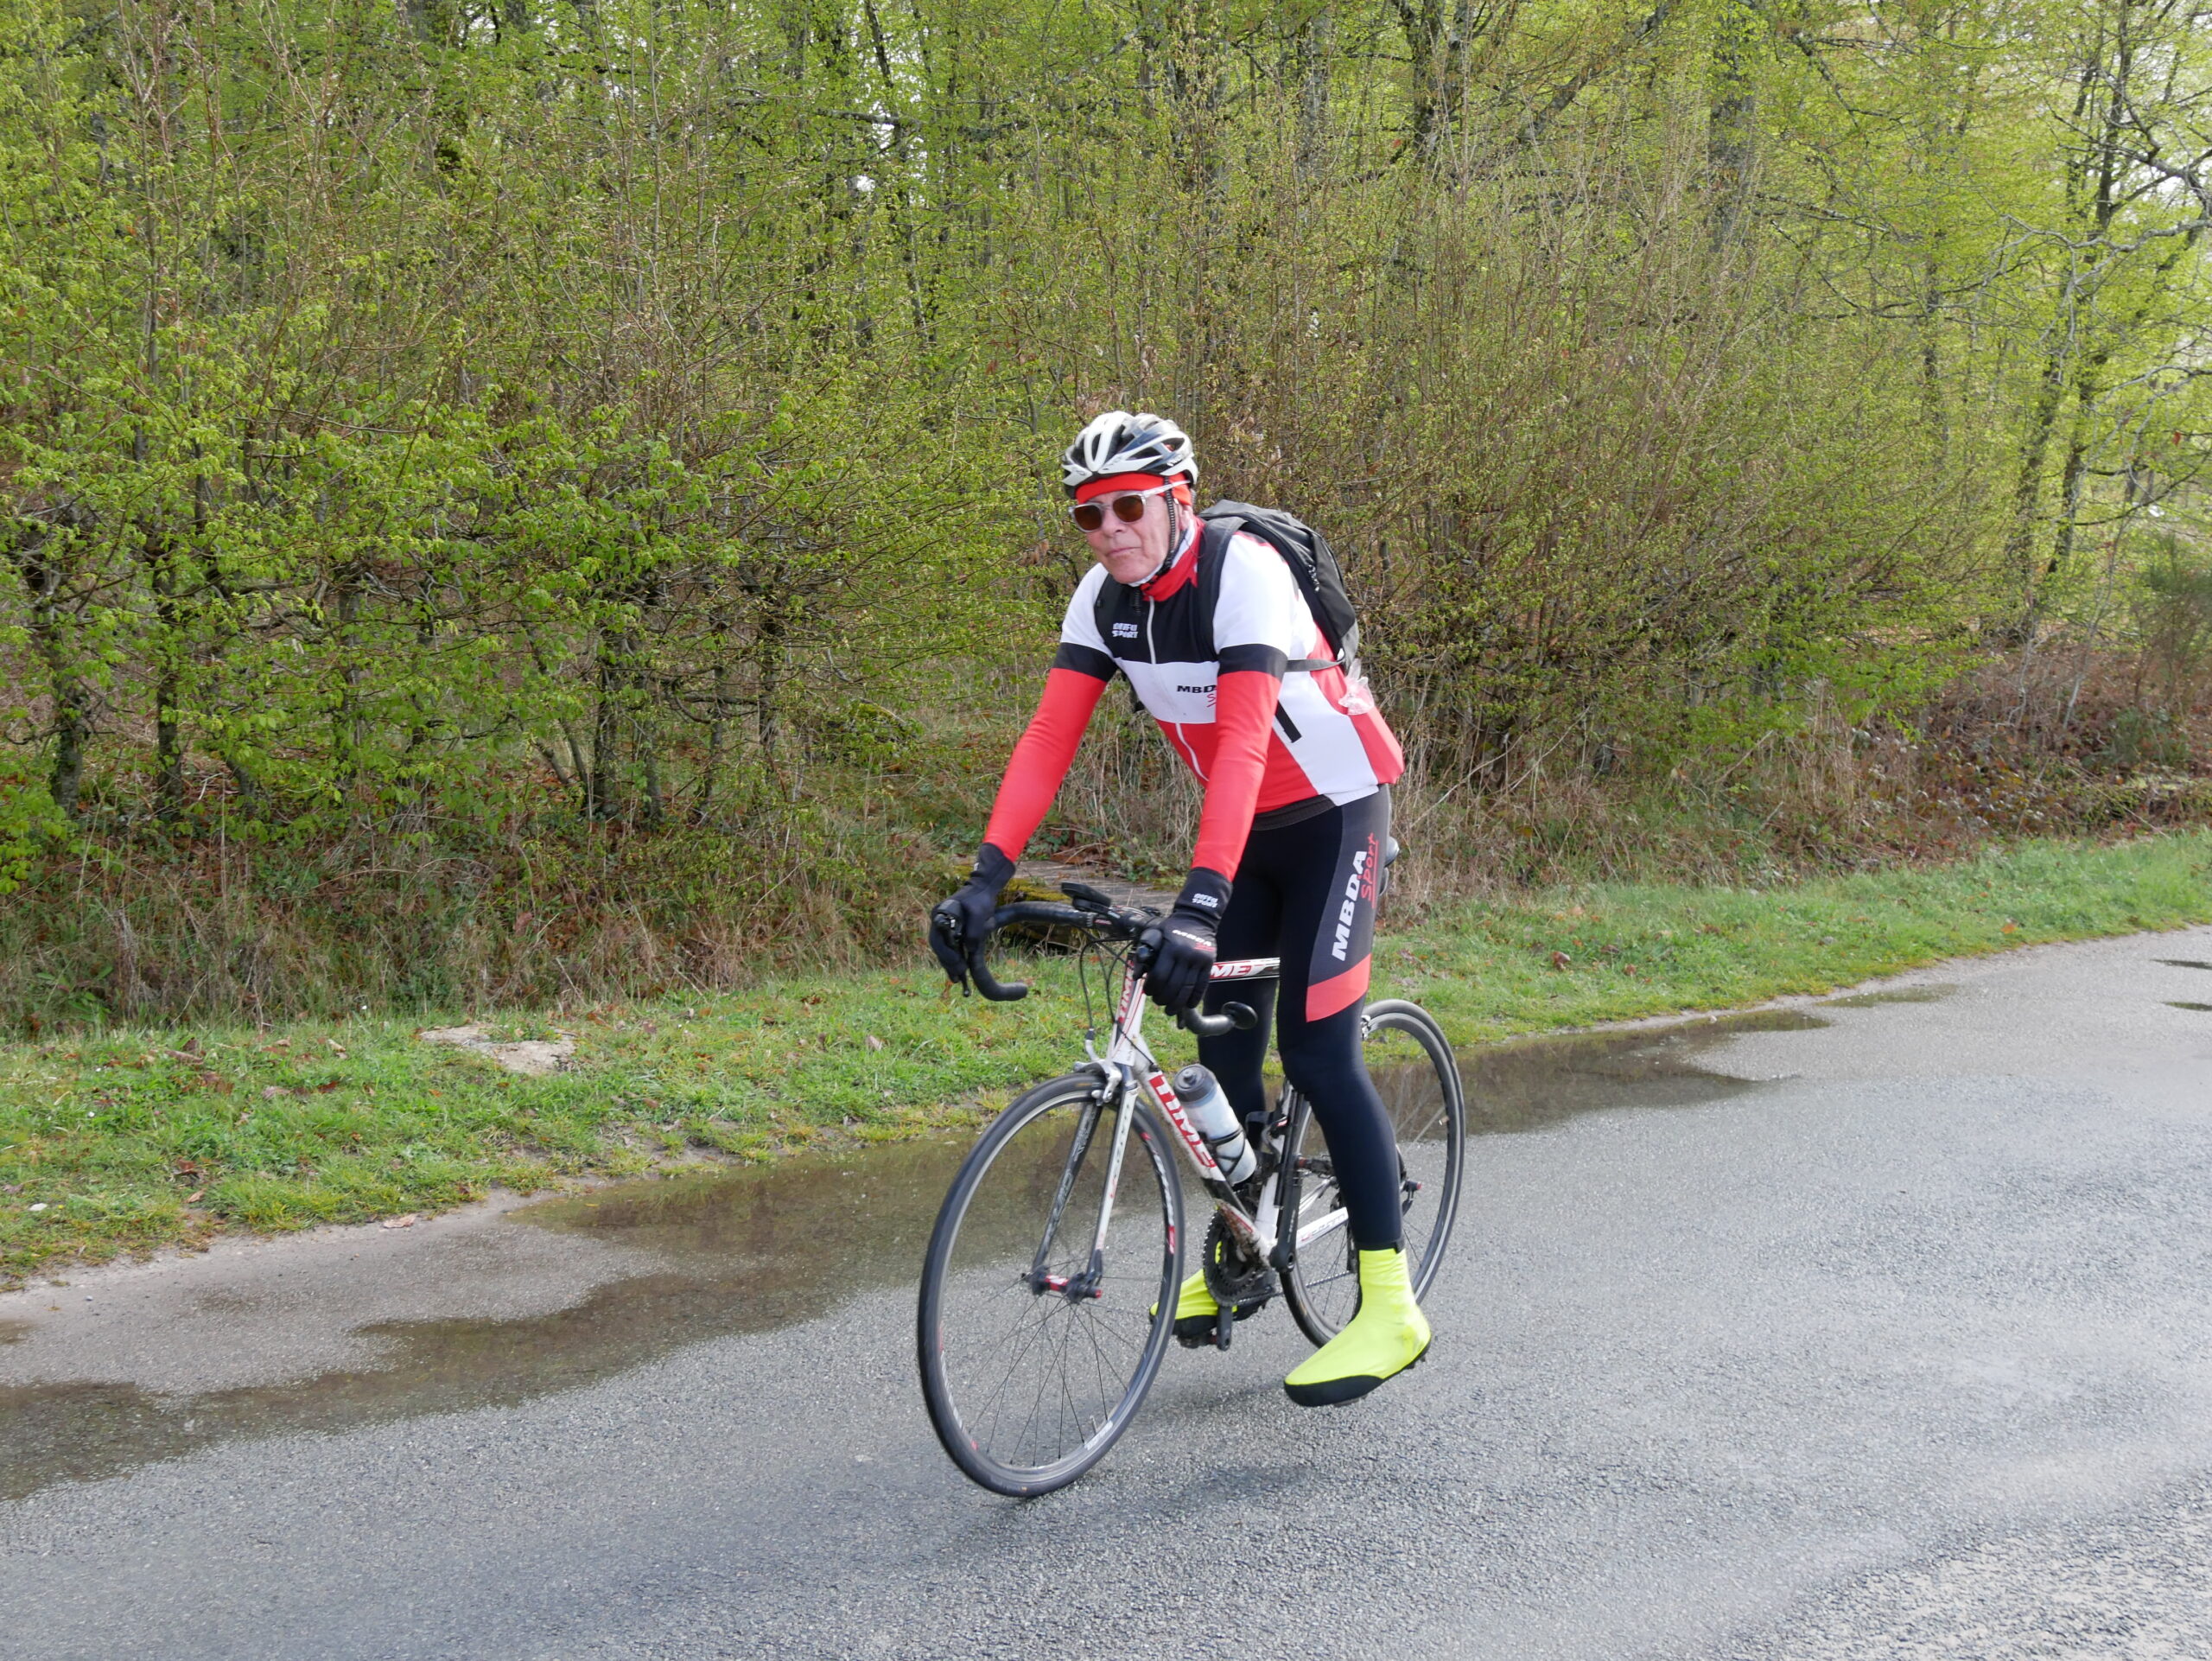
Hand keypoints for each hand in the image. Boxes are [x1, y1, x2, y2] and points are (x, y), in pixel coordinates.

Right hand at [929, 845, 1013, 987]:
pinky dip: (953, 959)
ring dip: (949, 964)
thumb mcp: (979, 913)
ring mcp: (943, 926)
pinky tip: (958, 972)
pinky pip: (949, 947)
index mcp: (940, 914)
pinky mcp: (951, 930)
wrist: (983, 888)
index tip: (959, 966)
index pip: (937, 939)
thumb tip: (969, 949)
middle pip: (938, 946)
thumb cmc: (980, 898)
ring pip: (942, 949)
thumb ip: (973, 931)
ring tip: (957, 980)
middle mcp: (938, 921)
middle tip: (957, 977)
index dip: (946, 955)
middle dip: (947, 963)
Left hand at [1141, 869, 1229, 1014]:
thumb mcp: (1155, 934)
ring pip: (1187, 989)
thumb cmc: (1171, 928)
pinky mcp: (1209, 963)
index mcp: (1171, 948)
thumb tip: (1136, 977)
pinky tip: (1188, 1005)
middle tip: (1158, 1002)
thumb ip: (1144, 954)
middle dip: (1163, 999)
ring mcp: (1199, 960)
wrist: (1197, 917)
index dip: (1152, 988)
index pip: (1159, 976)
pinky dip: (1195, 998)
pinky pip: (1202, 986)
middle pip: (1173, 986)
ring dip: (1178, 1003)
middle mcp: (1186, 955)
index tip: (1148, 992)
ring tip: (1170, 1010)